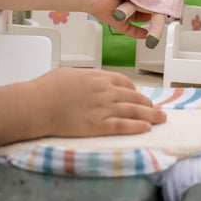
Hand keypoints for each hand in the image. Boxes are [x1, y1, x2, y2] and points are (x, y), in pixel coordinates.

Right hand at [31, 67, 165, 136]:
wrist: (38, 104)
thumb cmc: (47, 88)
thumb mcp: (69, 73)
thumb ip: (84, 76)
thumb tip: (87, 79)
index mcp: (98, 76)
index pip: (125, 82)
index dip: (135, 89)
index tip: (138, 94)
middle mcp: (105, 91)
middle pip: (134, 96)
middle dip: (148, 103)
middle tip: (157, 108)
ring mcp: (103, 108)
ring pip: (134, 111)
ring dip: (151, 115)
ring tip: (162, 118)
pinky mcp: (98, 125)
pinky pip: (123, 126)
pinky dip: (137, 126)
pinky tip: (147, 128)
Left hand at [84, 0, 159, 38]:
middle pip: (146, 4)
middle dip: (156, 7)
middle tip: (165, 9)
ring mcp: (123, 8)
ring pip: (140, 16)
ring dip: (149, 19)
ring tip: (159, 19)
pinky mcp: (118, 20)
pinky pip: (129, 29)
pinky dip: (138, 33)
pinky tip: (147, 34)